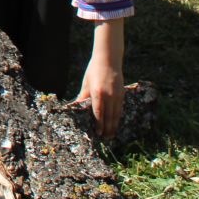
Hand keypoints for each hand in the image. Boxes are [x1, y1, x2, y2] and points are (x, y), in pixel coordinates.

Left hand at [75, 19, 126, 138]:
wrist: (109, 59)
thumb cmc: (94, 70)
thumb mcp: (86, 82)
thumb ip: (83, 96)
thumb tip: (77, 107)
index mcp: (98, 93)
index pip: (99, 113)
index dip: (99, 124)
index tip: (99, 134)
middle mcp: (109, 95)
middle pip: (109, 116)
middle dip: (108, 128)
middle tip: (106, 139)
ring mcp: (117, 94)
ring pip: (116, 114)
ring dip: (114, 125)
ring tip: (112, 134)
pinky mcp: (122, 93)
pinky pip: (120, 108)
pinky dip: (118, 116)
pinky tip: (116, 122)